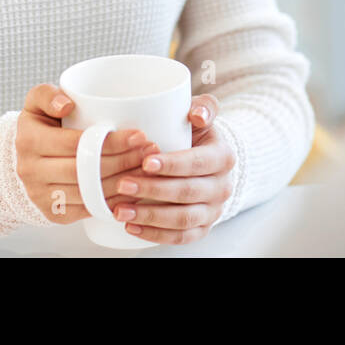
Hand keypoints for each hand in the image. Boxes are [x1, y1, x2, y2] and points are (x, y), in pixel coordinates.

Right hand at [15, 84, 156, 222]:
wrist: (27, 157)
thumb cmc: (42, 123)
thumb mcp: (37, 101)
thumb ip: (48, 95)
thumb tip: (67, 105)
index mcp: (29, 140)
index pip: (76, 144)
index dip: (111, 142)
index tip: (139, 136)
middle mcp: (31, 171)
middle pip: (85, 171)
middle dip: (123, 163)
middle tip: (149, 152)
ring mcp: (41, 196)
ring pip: (89, 194)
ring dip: (123, 183)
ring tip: (147, 169)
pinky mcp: (54, 214)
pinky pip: (88, 210)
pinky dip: (114, 201)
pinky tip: (133, 189)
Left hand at [106, 93, 234, 244]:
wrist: (208, 161)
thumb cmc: (196, 134)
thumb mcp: (202, 114)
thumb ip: (203, 106)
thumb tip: (196, 114)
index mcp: (223, 157)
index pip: (198, 162)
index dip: (172, 164)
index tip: (145, 163)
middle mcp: (222, 187)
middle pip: (187, 192)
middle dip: (153, 190)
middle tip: (123, 185)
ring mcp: (213, 211)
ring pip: (183, 219)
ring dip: (150, 216)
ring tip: (121, 211)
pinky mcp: (202, 228)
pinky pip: (181, 237)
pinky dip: (155, 235)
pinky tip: (131, 227)